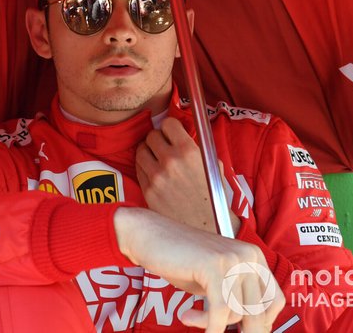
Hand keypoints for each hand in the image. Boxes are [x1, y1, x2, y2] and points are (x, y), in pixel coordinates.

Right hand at [114, 207, 283, 332]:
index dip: (260, 323)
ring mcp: (233, 259)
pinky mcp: (214, 265)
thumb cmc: (182, 261)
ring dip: (212, 325)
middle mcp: (249, 256)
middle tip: (212, 331)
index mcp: (255, 257)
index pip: (274, 302)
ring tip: (190, 316)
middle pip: (258, 313)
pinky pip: (219, 311)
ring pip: (236, 314)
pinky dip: (207, 326)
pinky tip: (186, 317)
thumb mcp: (217, 282)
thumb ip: (237, 299)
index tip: (237, 329)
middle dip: (237, 330)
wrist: (150, 236)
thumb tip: (255, 330)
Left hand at [136, 117, 239, 233]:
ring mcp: (156, 177)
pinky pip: (139, 169)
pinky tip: (154, 173)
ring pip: (140, 151)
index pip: (168, 124)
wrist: (208, 227)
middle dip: (158, 139)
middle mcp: (170, 161)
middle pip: (151, 136)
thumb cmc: (213, 197)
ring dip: (148, 152)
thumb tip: (182, 135)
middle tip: (163, 146)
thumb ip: (196, 148)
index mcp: (188, 151)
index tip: (172, 132)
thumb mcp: (213, 166)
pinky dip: (145, 168)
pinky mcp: (148, 191)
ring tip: (156, 159)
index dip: (170, 128)